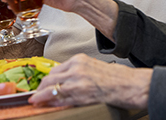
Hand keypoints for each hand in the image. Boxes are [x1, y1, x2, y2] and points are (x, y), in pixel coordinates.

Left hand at [28, 54, 151, 108]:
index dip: (46, 80)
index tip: (41, 86)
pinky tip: (48, 105)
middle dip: (41, 88)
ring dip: (43, 96)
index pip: (56, 69)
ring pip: (53, 87)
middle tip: (35, 96)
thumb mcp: (93, 68)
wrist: (131, 85)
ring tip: (37, 101)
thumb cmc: (117, 77)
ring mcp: (78, 80)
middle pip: (51, 78)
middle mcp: (76, 67)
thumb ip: (78, 72)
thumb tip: (63, 82)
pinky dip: (52, 102)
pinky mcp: (82, 93)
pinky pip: (62, 98)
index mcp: (79, 60)